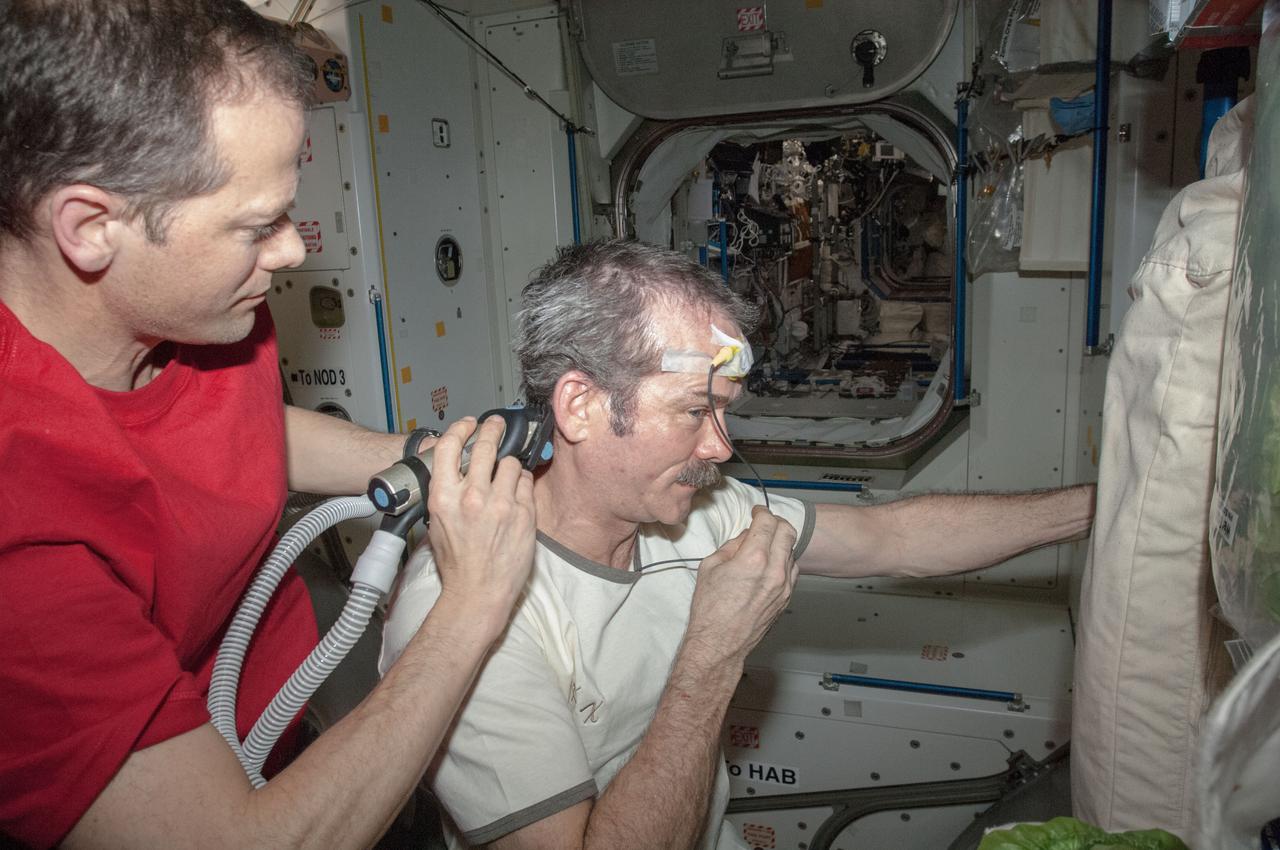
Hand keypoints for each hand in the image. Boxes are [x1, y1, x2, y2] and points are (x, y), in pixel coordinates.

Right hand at [426, 416, 536, 626]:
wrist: (479, 592)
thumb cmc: (457, 563)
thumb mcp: (436, 523)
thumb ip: (445, 491)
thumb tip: (452, 466)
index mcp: (444, 497)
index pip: (448, 447)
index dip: (459, 429)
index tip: (468, 424)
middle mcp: (472, 496)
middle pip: (485, 445)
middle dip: (491, 430)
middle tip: (495, 425)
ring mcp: (501, 504)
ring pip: (511, 463)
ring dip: (508, 465)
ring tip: (505, 475)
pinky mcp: (524, 514)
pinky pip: (527, 483)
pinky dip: (522, 484)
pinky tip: (516, 493)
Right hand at [683, 506, 796, 665]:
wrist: (719, 643)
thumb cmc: (710, 609)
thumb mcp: (711, 566)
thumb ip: (733, 546)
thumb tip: (747, 537)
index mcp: (753, 559)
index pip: (767, 522)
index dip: (761, 512)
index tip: (756, 512)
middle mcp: (774, 571)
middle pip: (787, 531)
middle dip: (775, 522)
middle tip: (764, 523)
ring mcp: (784, 586)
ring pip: (792, 551)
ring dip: (781, 542)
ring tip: (764, 546)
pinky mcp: (786, 598)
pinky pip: (792, 571)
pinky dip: (783, 561)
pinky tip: (769, 565)